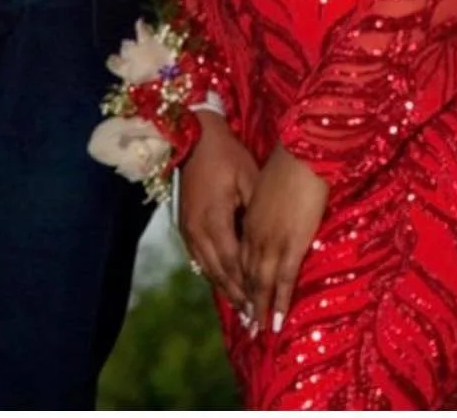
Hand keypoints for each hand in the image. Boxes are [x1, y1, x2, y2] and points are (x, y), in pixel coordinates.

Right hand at [178, 110, 259, 310]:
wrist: (194, 136)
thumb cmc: (227, 154)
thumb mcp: (248, 177)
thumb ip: (256, 211)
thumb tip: (271, 239)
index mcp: (214, 219)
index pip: (233, 262)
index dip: (248, 286)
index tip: (263, 306)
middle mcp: (197, 229)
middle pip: (219, 272)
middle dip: (237, 296)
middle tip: (254, 320)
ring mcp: (188, 228)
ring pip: (207, 268)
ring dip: (225, 289)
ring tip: (242, 309)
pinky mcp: (185, 224)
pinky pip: (199, 257)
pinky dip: (213, 273)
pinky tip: (223, 284)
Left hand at [241, 144, 328, 335]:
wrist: (300, 155)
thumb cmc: (287, 164)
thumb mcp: (266, 186)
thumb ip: (264, 205)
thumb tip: (269, 213)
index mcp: (248, 219)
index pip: (240, 256)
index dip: (240, 278)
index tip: (240, 296)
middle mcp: (254, 234)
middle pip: (246, 274)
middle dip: (245, 300)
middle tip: (246, 323)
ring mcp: (271, 241)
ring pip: (260, 282)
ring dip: (258, 308)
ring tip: (258, 329)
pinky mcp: (291, 245)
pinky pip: (283, 281)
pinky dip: (279, 302)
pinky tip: (277, 320)